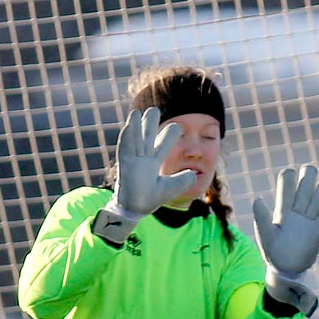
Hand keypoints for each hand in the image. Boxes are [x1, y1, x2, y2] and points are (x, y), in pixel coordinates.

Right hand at [93, 107, 193, 245]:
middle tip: (154, 110)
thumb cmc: (151, 198)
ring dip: (136, 125)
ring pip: (135, 139)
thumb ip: (182, 181)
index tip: (177, 126)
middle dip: (150, 124)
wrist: (136, 208)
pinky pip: (125, 147)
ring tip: (138, 111)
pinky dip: (127, 136)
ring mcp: (133, 160)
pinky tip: (129, 125)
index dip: (168, 135)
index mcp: (154, 162)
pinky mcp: (125, 164)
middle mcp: (143, 158)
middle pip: (147, 137)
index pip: (163, 145)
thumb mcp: (170, 188)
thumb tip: (193, 174)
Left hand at [253, 165, 318, 315]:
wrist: (286, 269)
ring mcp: (310, 218)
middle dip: (309, 173)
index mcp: (283, 207)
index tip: (289, 178)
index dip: (289, 175)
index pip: (287, 181)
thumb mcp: (265, 236)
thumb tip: (258, 199)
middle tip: (309, 176)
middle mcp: (298, 209)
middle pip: (307, 180)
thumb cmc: (273, 252)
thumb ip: (261, 217)